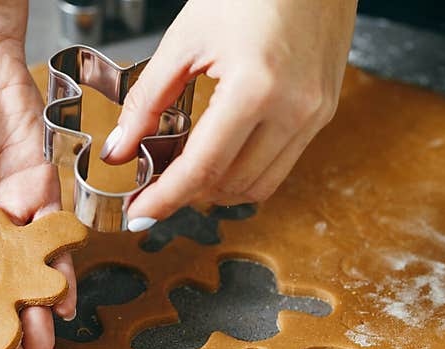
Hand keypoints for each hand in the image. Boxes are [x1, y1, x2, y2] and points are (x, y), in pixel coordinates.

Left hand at [100, 0, 356, 229]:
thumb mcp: (186, 38)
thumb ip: (149, 99)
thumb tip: (121, 147)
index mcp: (256, 88)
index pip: (203, 168)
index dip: (167, 198)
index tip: (140, 213)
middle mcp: (294, 110)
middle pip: (232, 186)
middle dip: (189, 194)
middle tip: (156, 185)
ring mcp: (315, 114)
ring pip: (261, 185)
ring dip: (220, 188)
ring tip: (188, 172)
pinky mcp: (323, 112)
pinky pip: (281, 164)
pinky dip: (247, 170)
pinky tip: (223, 154)